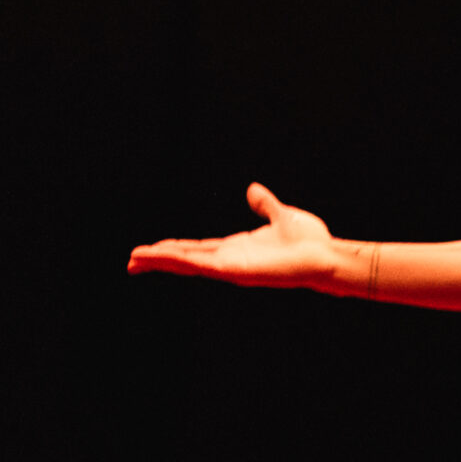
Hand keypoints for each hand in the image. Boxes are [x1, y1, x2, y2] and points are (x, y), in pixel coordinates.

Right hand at [127, 182, 339, 287]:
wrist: (327, 256)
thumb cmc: (312, 242)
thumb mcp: (281, 216)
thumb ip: (265, 205)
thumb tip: (253, 190)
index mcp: (238, 247)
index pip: (198, 249)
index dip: (175, 248)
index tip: (153, 249)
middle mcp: (231, 259)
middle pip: (186, 259)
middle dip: (159, 259)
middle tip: (133, 261)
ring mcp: (231, 267)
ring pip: (187, 263)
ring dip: (160, 261)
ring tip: (134, 261)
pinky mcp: (235, 271)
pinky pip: (199, 265)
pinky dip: (177, 260)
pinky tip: (157, 256)